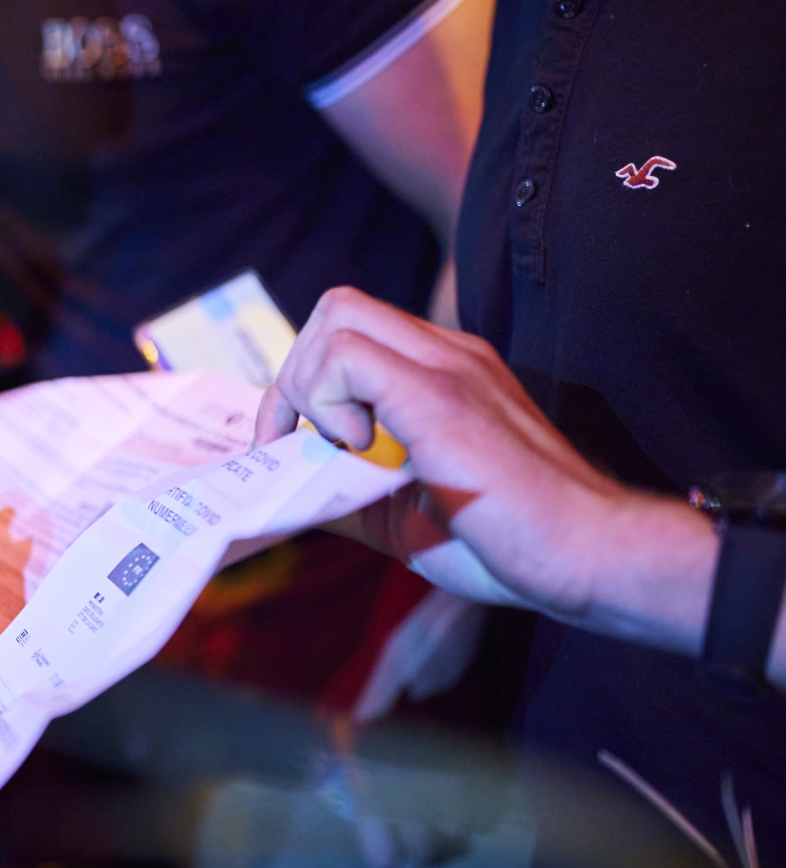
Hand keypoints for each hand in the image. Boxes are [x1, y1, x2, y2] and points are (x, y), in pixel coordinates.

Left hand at [256, 287, 710, 617]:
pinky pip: (346, 354)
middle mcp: (448, 354)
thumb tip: (279, 490)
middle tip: (294, 444)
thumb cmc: (506, 545)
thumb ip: (343, 491)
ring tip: (334, 448)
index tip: (287, 445)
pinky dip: (325, 399)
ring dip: (308, 384)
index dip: (302, 383)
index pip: (352, 333)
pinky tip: (356, 449)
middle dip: (293, 376)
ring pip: (337, 316)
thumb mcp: (400, 515)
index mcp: (444, 373)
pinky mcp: (441, 394)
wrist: (588, 558)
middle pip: (337, 310)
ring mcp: (449, 366)